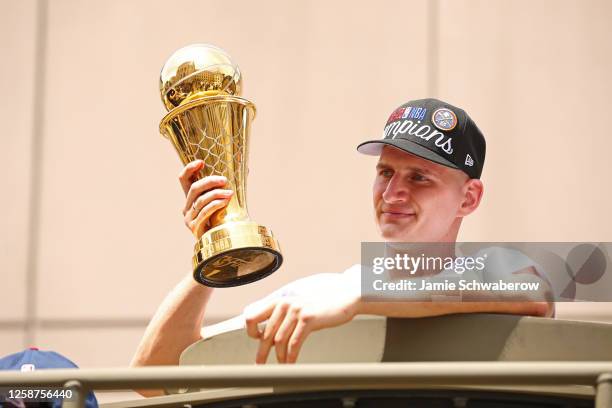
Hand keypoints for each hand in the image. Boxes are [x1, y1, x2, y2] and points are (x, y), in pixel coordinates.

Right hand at [179, 160, 233, 237]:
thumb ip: (228, 186)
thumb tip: (246, 168)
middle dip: (210, 181)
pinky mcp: (195, 227)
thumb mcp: (224, 201)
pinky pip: (205, 212)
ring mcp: (189, 218)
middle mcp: (187, 207)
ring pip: (201, 200)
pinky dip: (215, 204)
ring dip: (217, 194)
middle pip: (194, 188)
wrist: (225, 242)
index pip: (184, 179)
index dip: (189, 169)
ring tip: (230, 193)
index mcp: (191, 198)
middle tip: (225, 180)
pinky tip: (225, 201)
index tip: (201, 162)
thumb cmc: (225, 220)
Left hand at [243, 294, 359, 363]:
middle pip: (266, 333)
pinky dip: (291, 356)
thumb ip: (282, 317)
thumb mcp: (297, 307)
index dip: (251, 332)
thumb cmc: (320, 307)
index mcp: (279, 301)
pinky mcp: (308, 318)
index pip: (252, 316)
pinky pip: (294, 342)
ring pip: (279, 340)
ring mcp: (296, 310)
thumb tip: (266, 336)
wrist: (344, 300)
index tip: (257, 341)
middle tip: (260, 364)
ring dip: (279, 356)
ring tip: (282, 364)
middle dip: (262, 352)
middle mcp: (285, 304)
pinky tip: (291, 363)